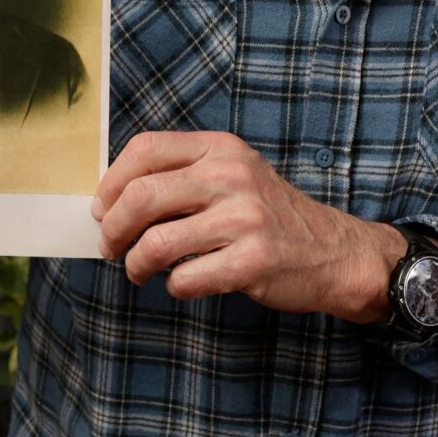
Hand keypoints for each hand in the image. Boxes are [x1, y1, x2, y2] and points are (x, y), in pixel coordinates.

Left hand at [92, 131, 407, 319]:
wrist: (335, 252)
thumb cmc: (271, 216)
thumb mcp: (235, 175)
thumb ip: (183, 176)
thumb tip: (112, 199)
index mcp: (221, 149)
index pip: (144, 150)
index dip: (111, 183)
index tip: (101, 209)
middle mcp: (232, 177)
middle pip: (141, 197)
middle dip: (113, 229)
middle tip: (110, 247)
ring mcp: (245, 219)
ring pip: (156, 244)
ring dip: (136, 264)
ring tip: (139, 270)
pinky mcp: (253, 261)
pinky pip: (185, 279)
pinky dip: (174, 287)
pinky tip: (183, 283)